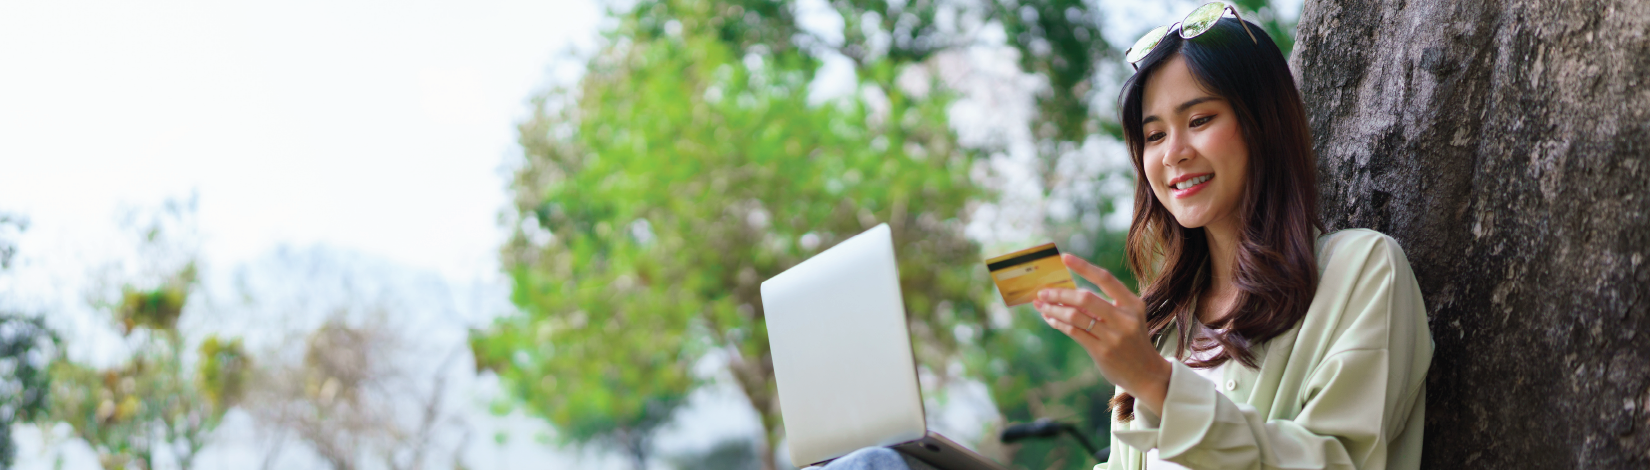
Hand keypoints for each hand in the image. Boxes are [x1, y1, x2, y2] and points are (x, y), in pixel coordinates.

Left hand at [1031, 254, 1171, 412]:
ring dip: (1054, 309)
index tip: (1064, 257)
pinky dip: (1058, 324)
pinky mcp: (1102, 352)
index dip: (1084, 267)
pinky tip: (1050, 319)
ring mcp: (1114, 336)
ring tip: (1042, 305)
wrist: (1146, 373)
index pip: (1105, 279)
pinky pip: (1073, 332)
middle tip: (1043, 292)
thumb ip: (1105, 305)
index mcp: (1133, 304)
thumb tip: (1068, 292)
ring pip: (1075, 316)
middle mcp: (1125, 318)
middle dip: (1060, 293)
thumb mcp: (1128, 318)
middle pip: (1085, 298)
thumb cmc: (1132, 340)